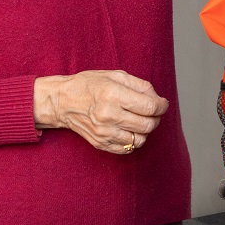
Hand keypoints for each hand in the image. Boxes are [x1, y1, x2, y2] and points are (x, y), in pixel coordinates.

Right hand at [33, 70, 168, 154]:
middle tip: (152, 112)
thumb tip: (158, 99)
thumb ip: (140, 85)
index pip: (150, 107)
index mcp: (113, 95)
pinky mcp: (100, 143)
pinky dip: (133, 141)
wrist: (62, 102)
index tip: (162, 104)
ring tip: (139, 120)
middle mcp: (108, 115)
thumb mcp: (115, 76)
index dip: (162, 106)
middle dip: (156, 118)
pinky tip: (129, 130)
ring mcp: (104, 132)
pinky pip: (127, 149)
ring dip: (145, 131)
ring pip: (140, 139)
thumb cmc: (90, 85)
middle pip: (147, 125)